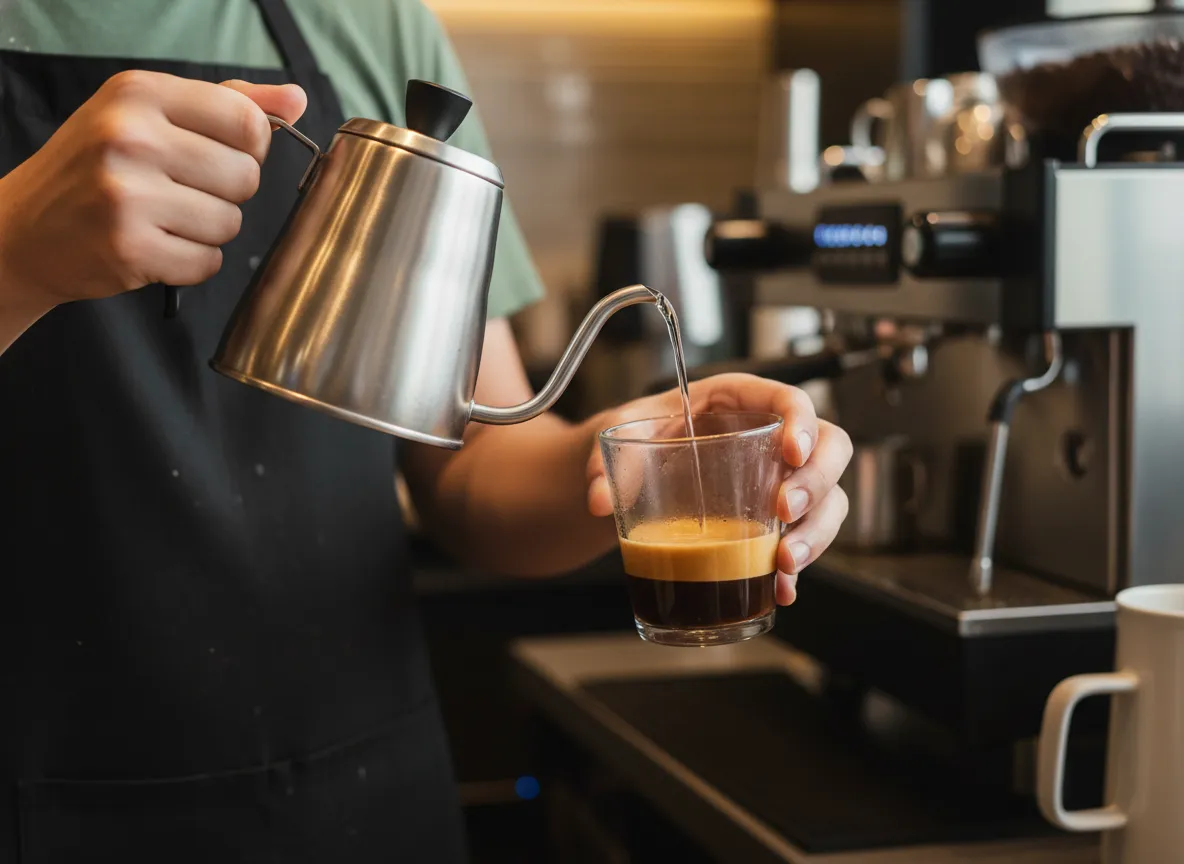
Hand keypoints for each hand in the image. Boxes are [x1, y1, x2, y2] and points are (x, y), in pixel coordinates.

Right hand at [0, 71, 306, 311]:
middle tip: (180, 192)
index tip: (219, 154)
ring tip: (164, 219)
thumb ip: (227, 103)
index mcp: (140, 94)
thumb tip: (296, 100)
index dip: (248, 148)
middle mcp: (130, 137)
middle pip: (245, 176)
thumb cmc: (97, 167)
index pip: (247, 122)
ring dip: (208, 230)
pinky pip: (206, 262)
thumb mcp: (149, 114)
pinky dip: (191, 262)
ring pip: (230, 223)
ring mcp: (127, 194)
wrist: (25, 229)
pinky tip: (156, 246)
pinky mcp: (130, 248)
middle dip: (225, 192)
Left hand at [587, 374, 852, 605]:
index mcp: (740, 401)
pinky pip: (806, 541)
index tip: (791, 453)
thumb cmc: (639, 435)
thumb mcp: (622, 432)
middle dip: (817, 483)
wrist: (633, 472)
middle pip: (830, 448)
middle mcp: (771, 439)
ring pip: (829, 500)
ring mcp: (780, 482)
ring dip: (817, 533)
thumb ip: (610, 457)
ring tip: (785, 563)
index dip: (802, 422)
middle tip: (785, 512)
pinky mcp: (775, 522)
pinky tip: (781, 590)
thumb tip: (600, 497)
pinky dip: (797, 570)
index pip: (790, 399)